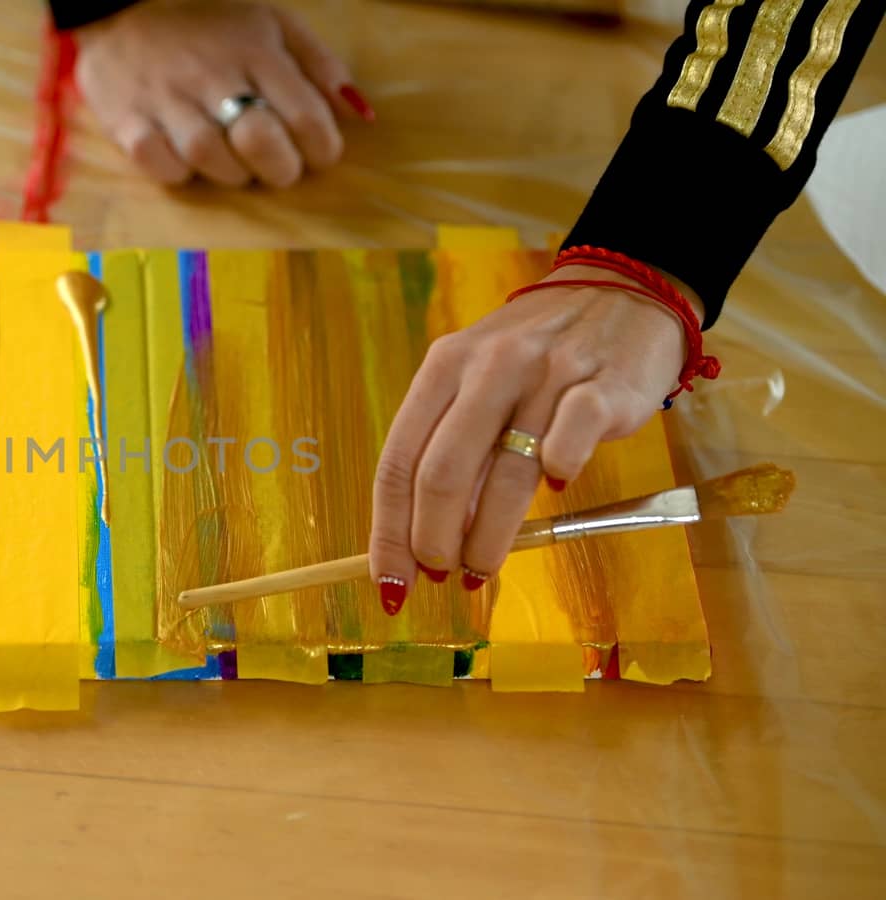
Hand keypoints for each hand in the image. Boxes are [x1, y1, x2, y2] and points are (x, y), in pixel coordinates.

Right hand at [72, 1, 371, 187]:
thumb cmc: (207, 25)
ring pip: (209, 157)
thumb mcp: (271, 26)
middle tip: (278, 168)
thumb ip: (318, 66)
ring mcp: (166, 99)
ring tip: (231, 161)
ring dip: (230, 173)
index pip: (306, 115)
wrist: (120, 11)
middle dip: (281, 169)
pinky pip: (160, 164)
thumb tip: (359, 112)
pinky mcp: (127, 121)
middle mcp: (212, 74)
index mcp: (255, 50)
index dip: (322, 148)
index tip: (316, 154)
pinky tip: (185, 160)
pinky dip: (177, 173)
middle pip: (260, 140)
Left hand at [368, 268, 699, 610]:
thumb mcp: (478, 381)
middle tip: (441, 576)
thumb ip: (452, 446)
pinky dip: (559, 476)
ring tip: (482, 567)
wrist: (624, 293)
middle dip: (433, 541)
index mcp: (443, 367)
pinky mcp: (603, 386)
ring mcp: (546, 374)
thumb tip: (424, 540)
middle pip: (441, 473)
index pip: (398, 462)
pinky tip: (557, 492)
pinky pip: (571, 443)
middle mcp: (487, 367)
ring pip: (505, 473)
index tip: (389, 579)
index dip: (389, 530)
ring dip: (488, 537)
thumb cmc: (537, 355)